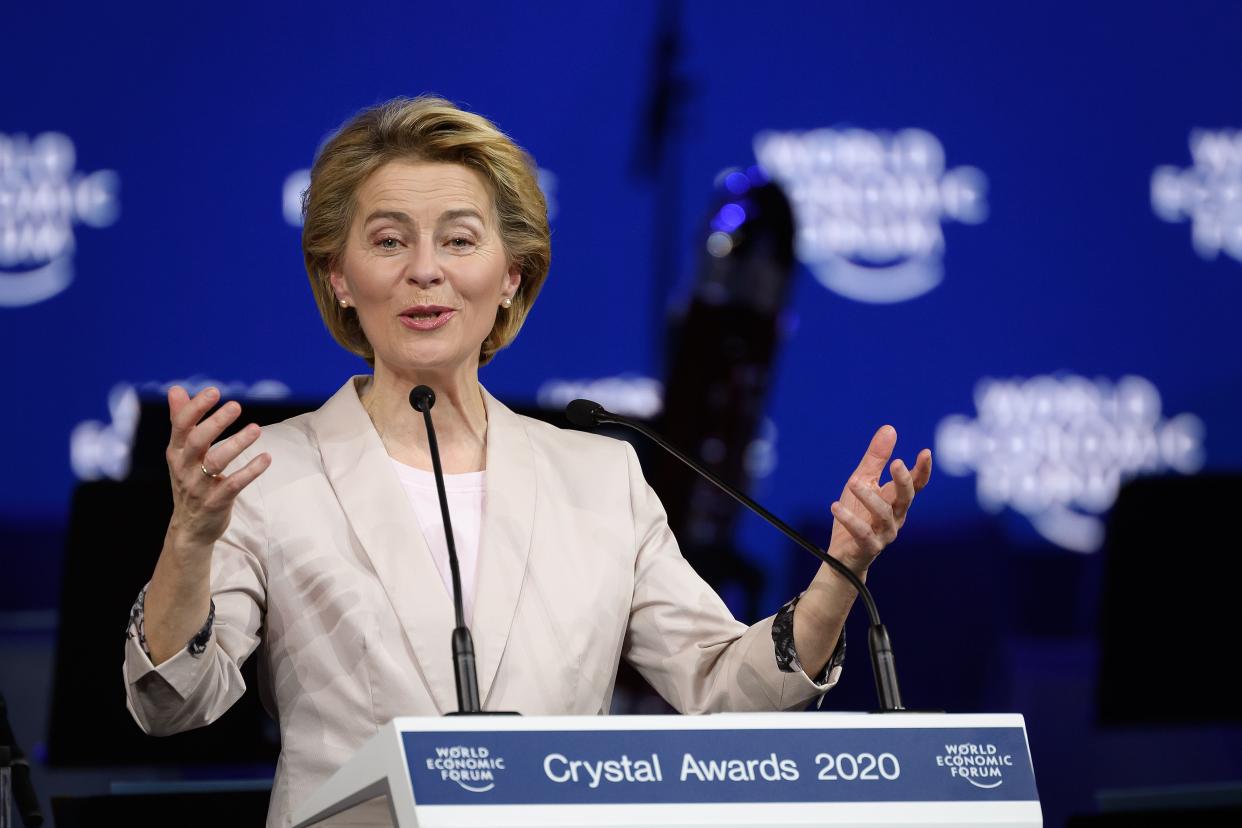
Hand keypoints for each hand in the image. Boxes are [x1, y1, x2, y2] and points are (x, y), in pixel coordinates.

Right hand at [165, 385, 269, 548]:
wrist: (189, 528)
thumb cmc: (189, 481)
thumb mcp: (181, 453)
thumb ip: (181, 421)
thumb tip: (175, 389)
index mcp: (176, 452)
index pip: (181, 425)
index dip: (196, 407)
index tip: (214, 391)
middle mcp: (184, 467)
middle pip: (197, 441)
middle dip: (216, 422)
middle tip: (236, 405)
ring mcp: (199, 486)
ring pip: (216, 462)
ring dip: (237, 444)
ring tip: (256, 429)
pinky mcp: (215, 502)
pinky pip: (233, 485)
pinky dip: (250, 471)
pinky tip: (266, 458)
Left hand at [826, 425, 931, 578]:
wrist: (843, 554)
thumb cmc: (857, 513)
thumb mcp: (863, 480)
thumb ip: (876, 458)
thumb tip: (889, 428)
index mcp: (896, 500)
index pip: (916, 484)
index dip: (922, 470)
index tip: (925, 452)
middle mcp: (895, 516)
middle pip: (906, 498)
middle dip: (903, 480)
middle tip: (896, 463)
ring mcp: (884, 533)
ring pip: (883, 514)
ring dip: (869, 497)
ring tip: (853, 482)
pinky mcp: (868, 547)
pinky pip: (862, 533)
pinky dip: (849, 519)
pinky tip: (835, 506)